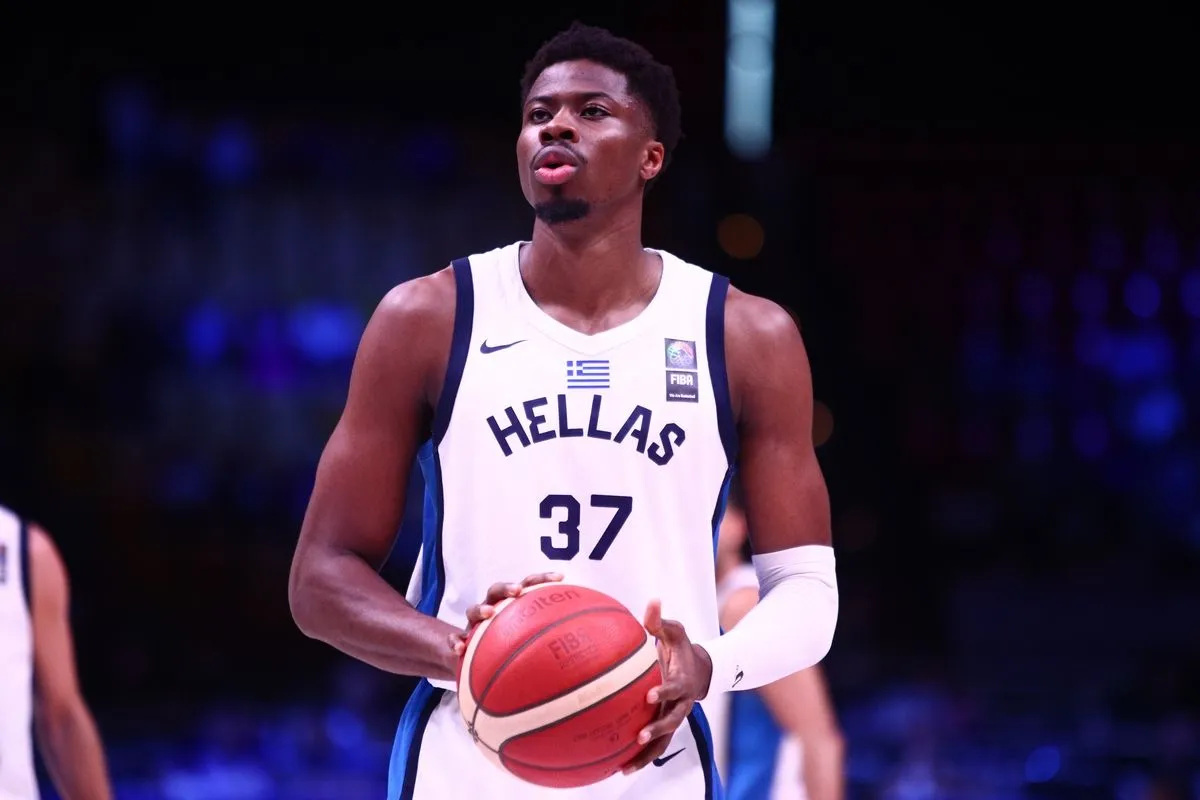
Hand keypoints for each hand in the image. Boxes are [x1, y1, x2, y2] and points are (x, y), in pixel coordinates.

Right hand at [449, 572, 563, 657]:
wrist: (472, 658)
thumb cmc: (507, 648)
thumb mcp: (528, 645)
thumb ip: (552, 644)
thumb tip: (591, 653)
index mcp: (512, 606)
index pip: (529, 585)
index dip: (543, 579)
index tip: (561, 578)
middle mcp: (493, 609)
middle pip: (498, 590)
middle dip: (508, 587)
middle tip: (518, 591)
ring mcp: (474, 624)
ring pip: (473, 609)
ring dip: (480, 608)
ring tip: (487, 613)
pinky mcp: (460, 640)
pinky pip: (454, 640)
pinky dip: (455, 642)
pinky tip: (458, 649)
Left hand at [622, 599, 713, 773]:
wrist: (699, 669)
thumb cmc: (681, 647)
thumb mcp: (674, 631)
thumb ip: (660, 621)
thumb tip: (652, 602)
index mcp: (682, 681)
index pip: (675, 688)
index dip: (664, 692)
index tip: (649, 695)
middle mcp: (680, 704)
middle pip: (672, 721)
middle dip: (658, 730)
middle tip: (641, 736)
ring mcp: (674, 717)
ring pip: (664, 741)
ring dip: (647, 754)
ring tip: (625, 767)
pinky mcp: (666, 725)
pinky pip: (655, 745)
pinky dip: (640, 757)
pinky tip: (618, 768)